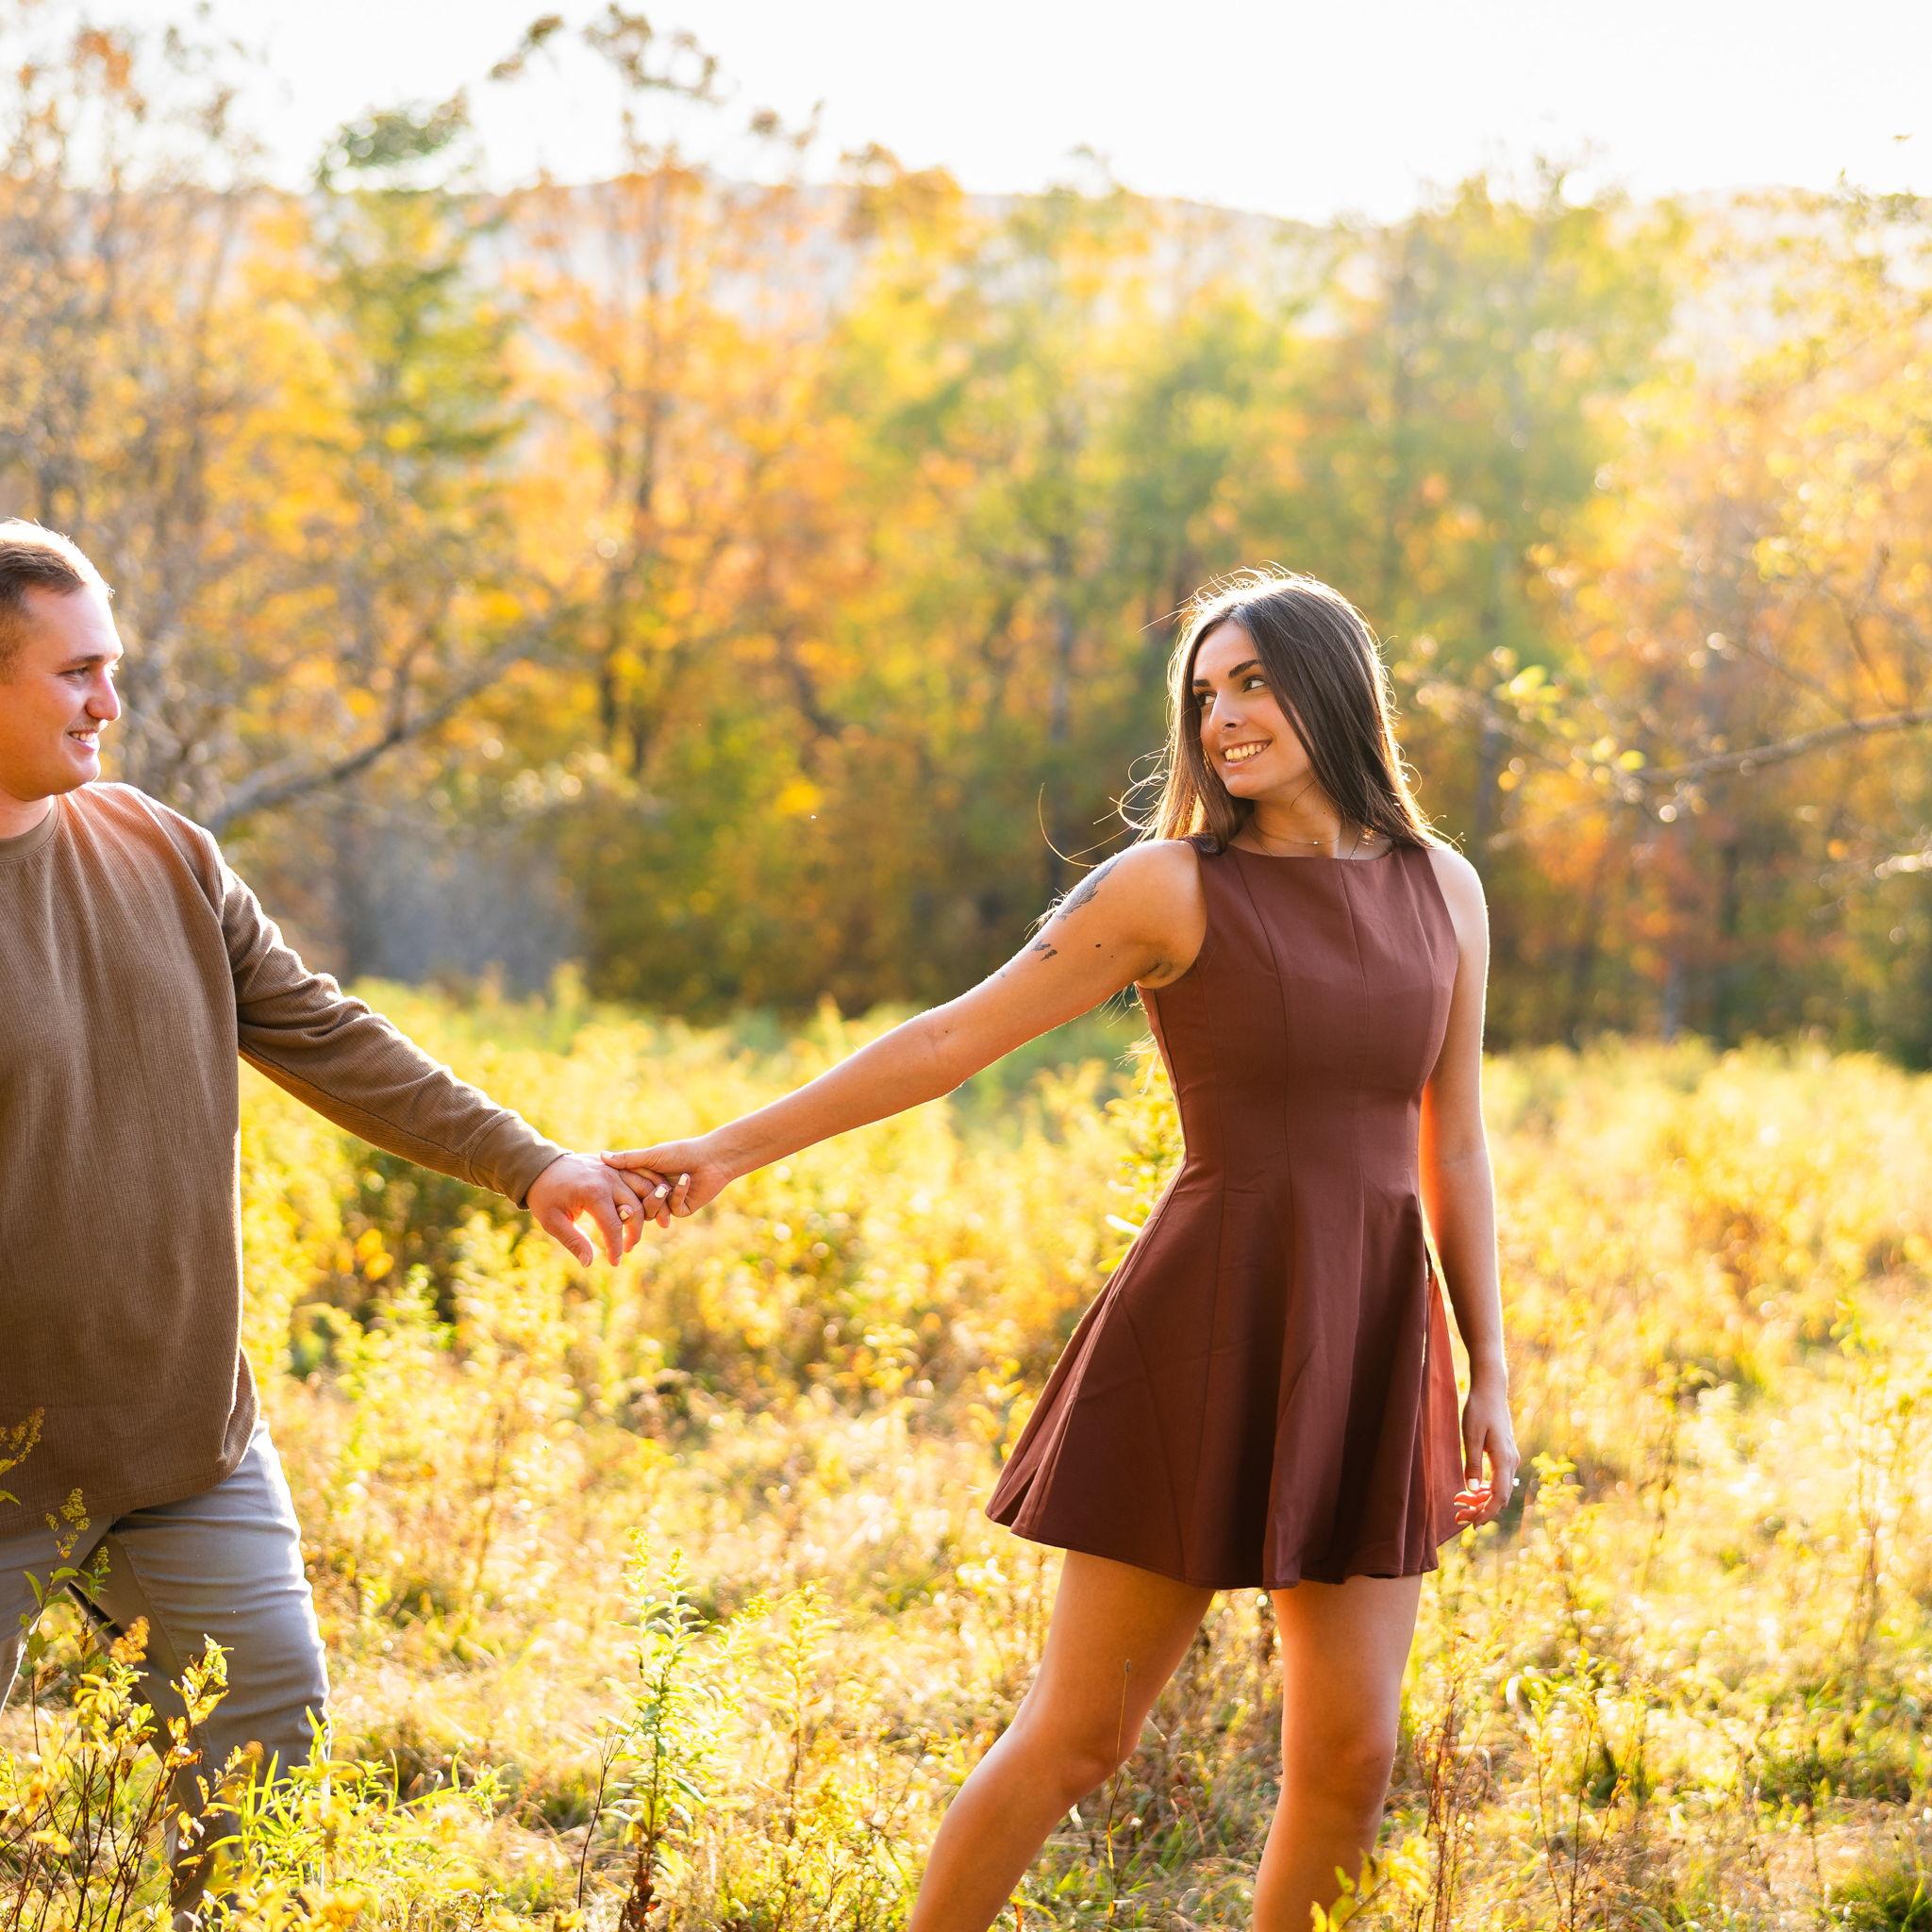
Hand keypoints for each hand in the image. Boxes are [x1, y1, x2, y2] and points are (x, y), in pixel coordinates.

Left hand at [526, 1153, 652, 1265]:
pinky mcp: (617, 1165)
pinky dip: (649, 1191)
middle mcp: (609, 1178)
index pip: (614, 1226)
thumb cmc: (546, 1196)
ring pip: (645, 1191)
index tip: (615, 1263)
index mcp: (593, 1192)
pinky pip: (641, 1176)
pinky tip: (648, 1206)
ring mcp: (615, 1169)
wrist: (542, 1166)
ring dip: (648, 1212)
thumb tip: (589, 1263)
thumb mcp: (552, 1221)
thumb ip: (574, 1241)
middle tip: (627, 1248)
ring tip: (637, 1230)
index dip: (616, 1247)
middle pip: (636, 1209)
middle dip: (635, 1233)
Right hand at [601, 1135, 729, 1216]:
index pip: (624, 1191)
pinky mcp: (681, 1209)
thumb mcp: (652, 1155)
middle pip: (635, 1206)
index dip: (621, 1191)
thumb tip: (600, 1156)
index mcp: (642, 1179)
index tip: (619, 1188)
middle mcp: (652, 1192)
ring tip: (666, 1186)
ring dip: (659, 1199)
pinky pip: (672, 1211)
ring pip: (652, 1213)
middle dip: (640, 1199)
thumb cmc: (681, 1152)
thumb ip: (627, 1160)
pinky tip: (686, 1179)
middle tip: (643, 1192)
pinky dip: (678, 1194)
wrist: (712, 1158)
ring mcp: (666, 1202)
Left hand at [1454, 1370, 1518, 1528]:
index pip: (1499, 1496)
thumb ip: (1473, 1463)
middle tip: (1458, 1518)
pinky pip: (1497, 1479)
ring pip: (1498, 1490)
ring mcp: (1509, 1458)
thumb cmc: (1479, 1409)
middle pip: (1499, 1497)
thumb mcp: (1471, 1436)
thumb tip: (1474, 1490)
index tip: (1472, 1524)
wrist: (1491, 1390)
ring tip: (1458, 1504)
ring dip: (1480, 1500)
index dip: (1487, 1513)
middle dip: (1480, 1510)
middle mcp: (1511, 1462)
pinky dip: (1484, 1489)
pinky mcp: (1504, 1455)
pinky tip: (1468, 1491)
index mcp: (1504, 1459)